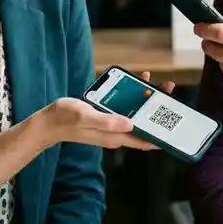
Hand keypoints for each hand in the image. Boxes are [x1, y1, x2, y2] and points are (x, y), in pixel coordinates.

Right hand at [42, 72, 174, 150]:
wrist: (47, 122)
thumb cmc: (64, 119)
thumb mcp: (85, 117)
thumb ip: (106, 121)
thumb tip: (130, 124)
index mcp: (114, 136)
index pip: (144, 140)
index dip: (161, 135)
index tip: (175, 123)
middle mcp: (115, 133)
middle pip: (143, 126)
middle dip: (157, 110)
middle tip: (168, 90)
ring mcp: (110, 126)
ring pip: (134, 115)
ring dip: (145, 101)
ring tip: (154, 83)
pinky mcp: (104, 118)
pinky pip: (123, 109)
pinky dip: (131, 98)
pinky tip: (132, 85)